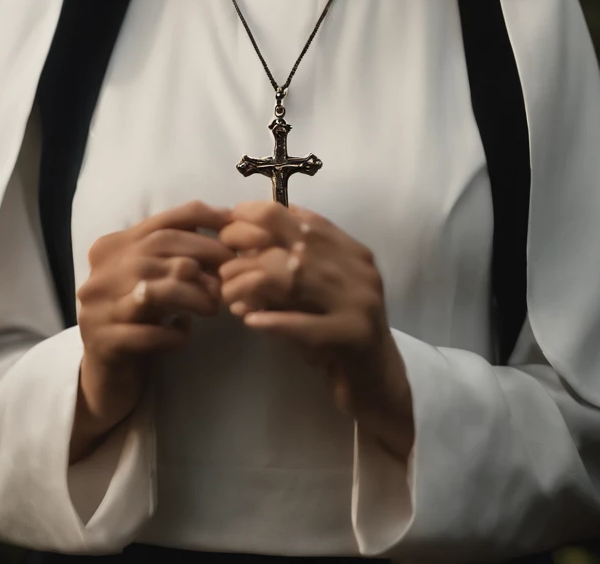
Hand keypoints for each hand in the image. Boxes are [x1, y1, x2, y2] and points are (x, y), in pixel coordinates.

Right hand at [71, 200, 233, 461]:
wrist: (108, 374)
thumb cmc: (141, 319)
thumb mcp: (156, 279)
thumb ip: (179, 253)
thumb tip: (228, 228)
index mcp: (112, 248)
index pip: (161, 222)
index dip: (201, 219)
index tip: (234, 225)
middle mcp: (100, 273)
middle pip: (159, 249)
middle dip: (204, 256)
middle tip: (233, 273)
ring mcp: (96, 309)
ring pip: (153, 290)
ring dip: (192, 295)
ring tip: (214, 305)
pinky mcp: (103, 344)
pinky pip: (147, 334)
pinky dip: (173, 334)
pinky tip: (184, 333)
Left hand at [217, 201, 413, 460]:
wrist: (377, 384)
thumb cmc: (338, 335)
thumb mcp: (318, 294)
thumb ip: (292, 267)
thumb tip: (241, 243)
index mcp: (352, 252)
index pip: (304, 219)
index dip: (263, 216)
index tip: (230, 224)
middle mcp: (360, 271)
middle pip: (298, 243)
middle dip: (253, 247)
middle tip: (222, 263)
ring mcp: (360, 303)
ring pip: (297, 279)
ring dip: (254, 283)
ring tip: (228, 293)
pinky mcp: (353, 337)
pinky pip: (306, 325)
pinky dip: (275, 321)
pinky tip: (250, 321)